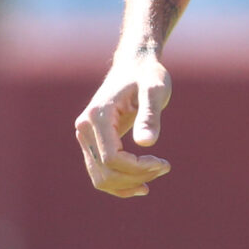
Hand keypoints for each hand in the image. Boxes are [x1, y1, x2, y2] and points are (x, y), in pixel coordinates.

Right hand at [74, 48, 172, 197]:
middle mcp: (84, 127)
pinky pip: (100, 172)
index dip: (138, 168)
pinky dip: (119, 183)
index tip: (163, 164)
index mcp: (97, 115)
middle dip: (136, 177)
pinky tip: (142, 183)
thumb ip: (150, 115)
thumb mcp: (155, 90)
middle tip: (164, 167)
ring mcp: (84, 135)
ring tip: (157, 173)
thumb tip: (146, 143)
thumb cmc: (148, 75)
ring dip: (128, 183)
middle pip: (105, 172)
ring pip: (100, 177)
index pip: (112, 158)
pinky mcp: (91, 141)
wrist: (135, 65)